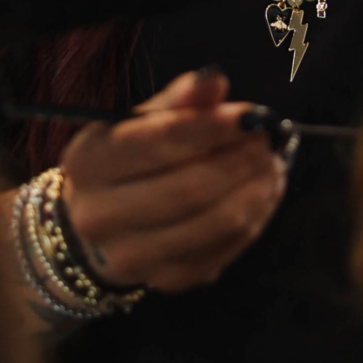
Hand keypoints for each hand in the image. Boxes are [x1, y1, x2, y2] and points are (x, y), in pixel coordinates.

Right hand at [60, 69, 285, 293]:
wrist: (95, 229)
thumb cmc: (124, 162)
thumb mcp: (137, 123)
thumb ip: (177, 101)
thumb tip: (215, 81)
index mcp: (89, 163)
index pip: (157, 143)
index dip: (210, 128)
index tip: (250, 115)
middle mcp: (100, 215)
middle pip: (190, 187)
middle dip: (240, 160)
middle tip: (268, 140)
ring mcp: (131, 257)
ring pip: (213, 222)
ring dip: (255, 190)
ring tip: (273, 165)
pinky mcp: (165, 281)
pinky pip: (223, 249)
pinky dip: (253, 219)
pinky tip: (262, 195)